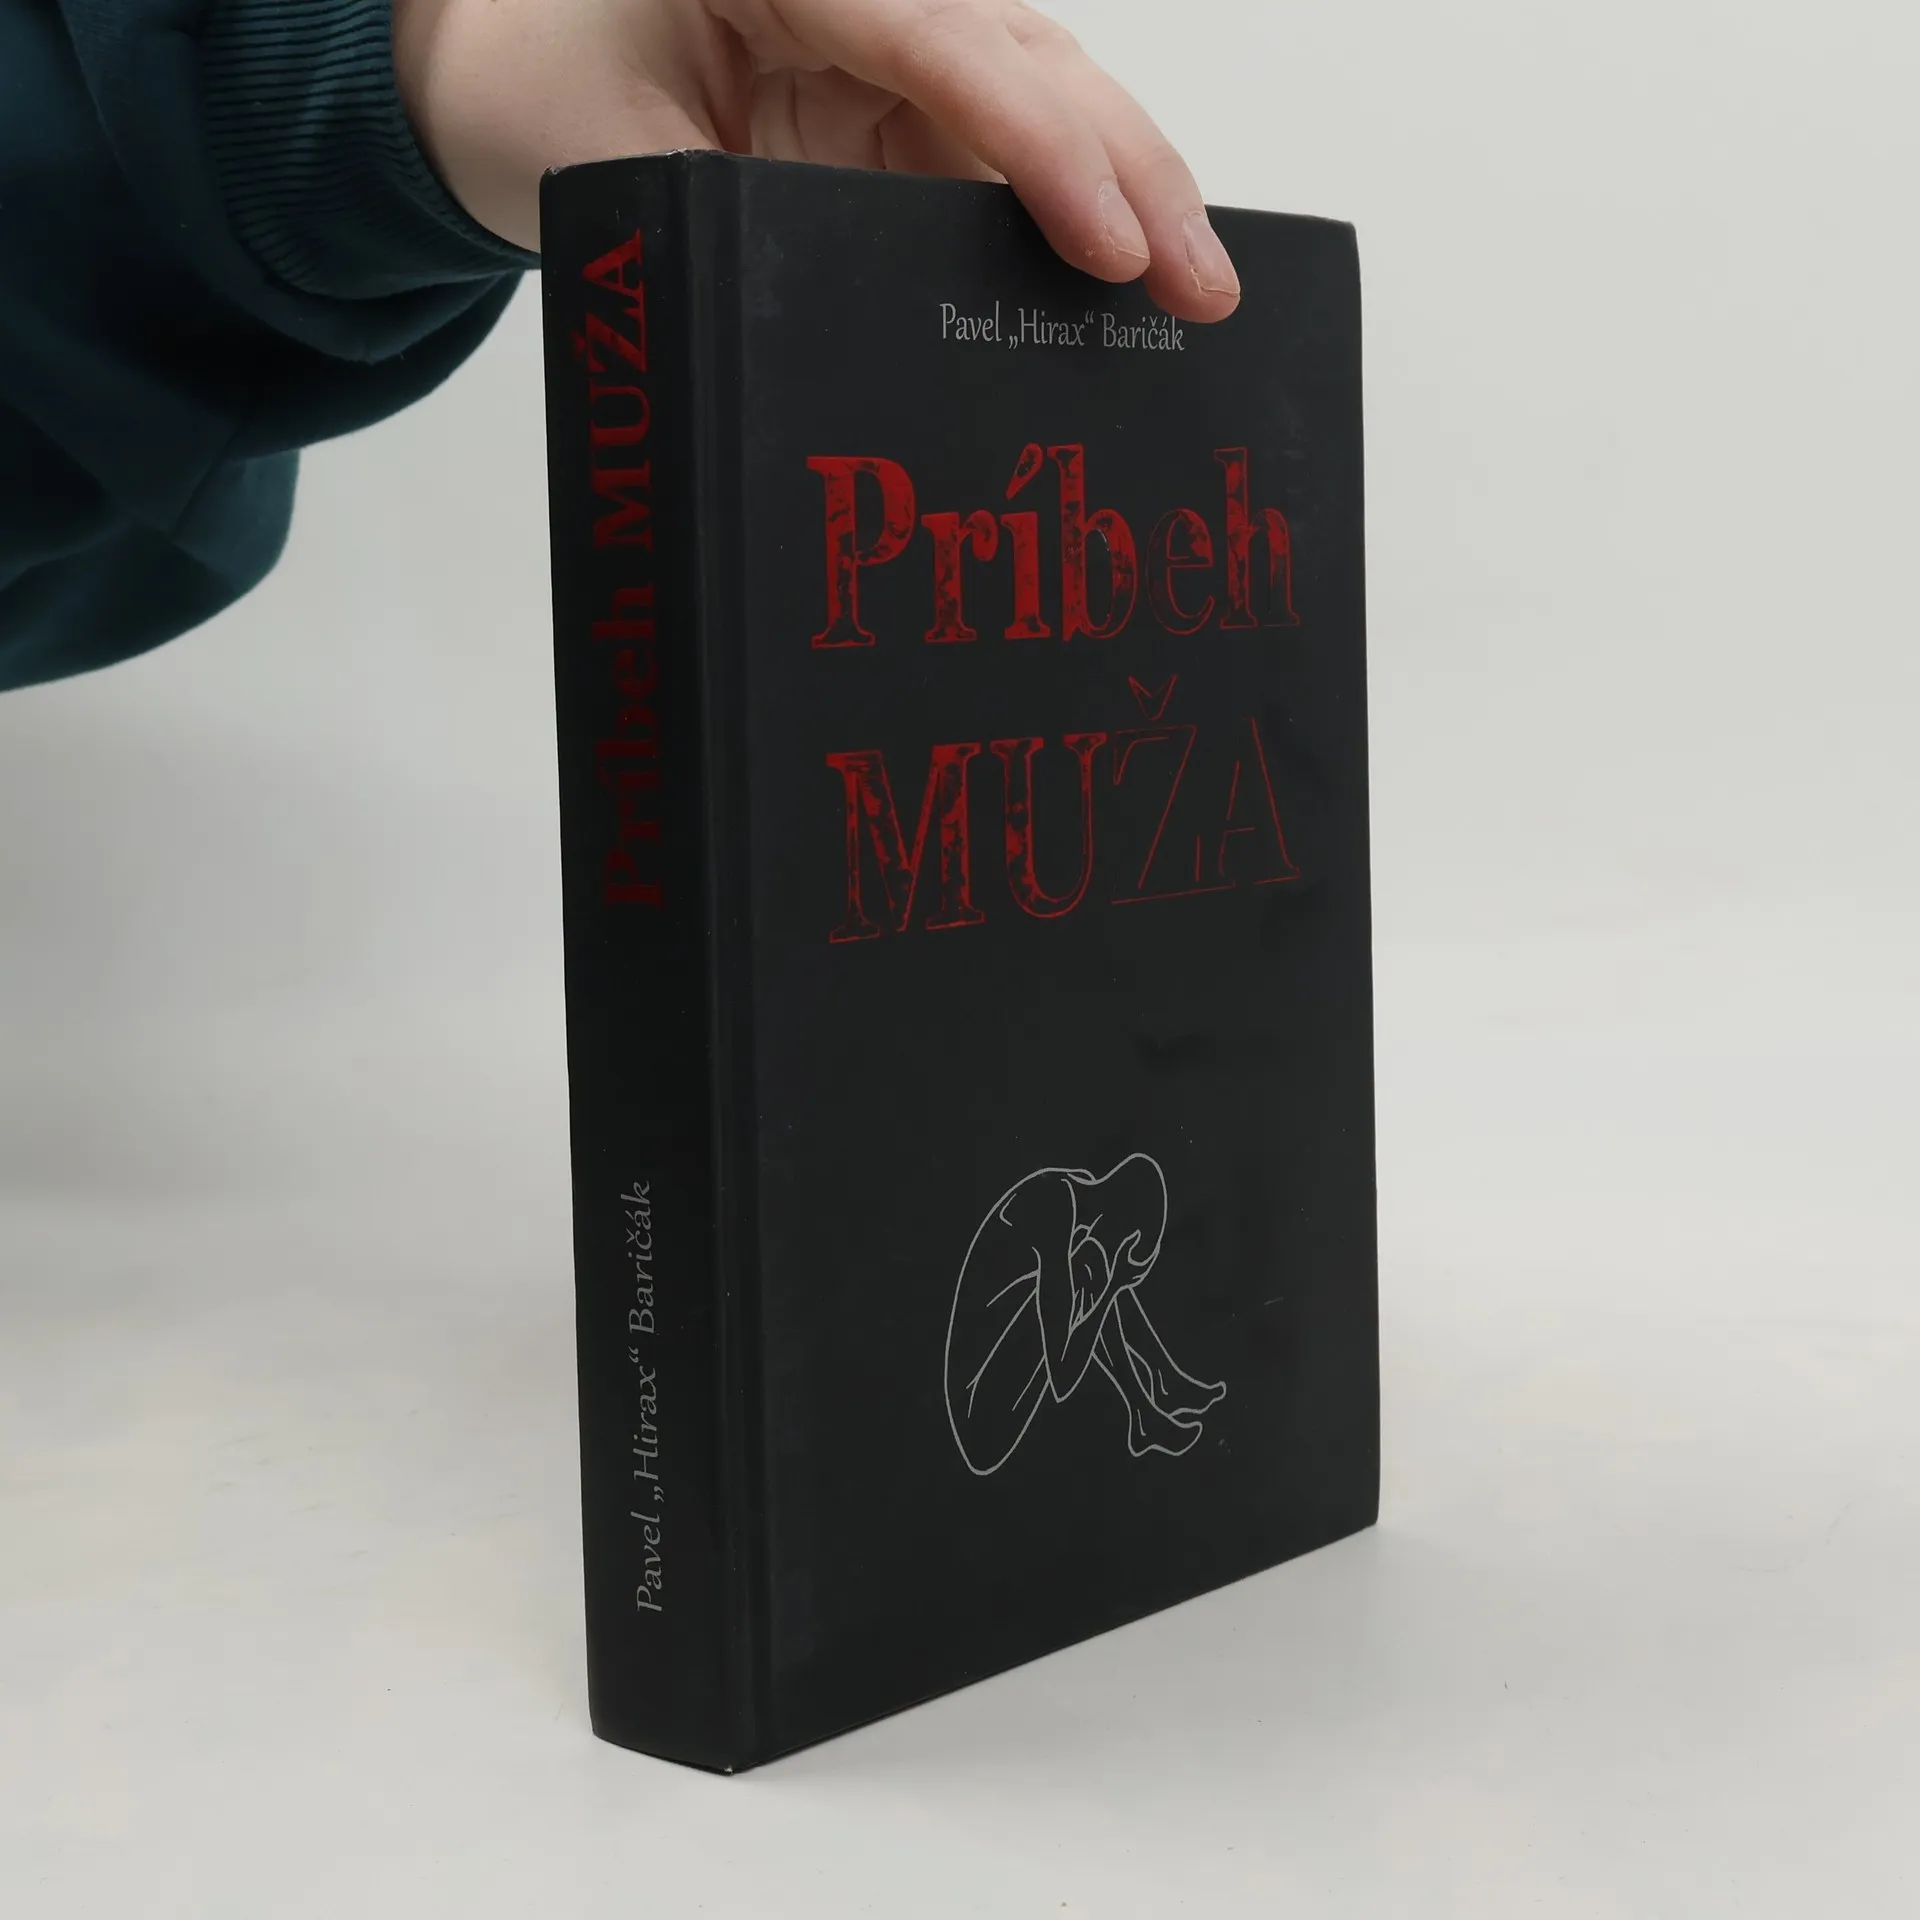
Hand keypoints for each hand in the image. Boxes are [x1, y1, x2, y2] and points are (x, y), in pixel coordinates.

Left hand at [391, 0, 1239, 319]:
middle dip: (1126, 172)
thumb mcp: (618, 165)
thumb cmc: (536, 91)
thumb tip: (874, 332)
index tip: (1106, 247)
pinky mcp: (900, 98)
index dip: (1040, 148)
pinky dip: (1071, 209)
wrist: (496, 75)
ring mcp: (892, 38)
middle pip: (1029, 61)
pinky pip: (1006, 144)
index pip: (949, 46)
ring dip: (1123, 189)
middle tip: (1201, 286)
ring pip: (1042, 96)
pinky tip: (1127, 271)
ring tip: (1196, 287)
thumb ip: (739, 228)